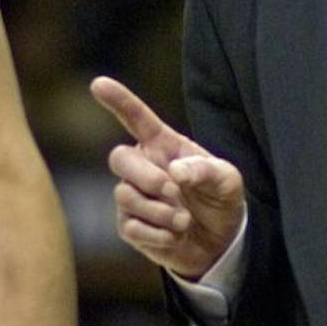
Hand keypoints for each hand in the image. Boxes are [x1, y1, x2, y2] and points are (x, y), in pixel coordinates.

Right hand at [90, 75, 244, 279]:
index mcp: (163, 145)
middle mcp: (142, 166)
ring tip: (184, 220)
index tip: (98, 83)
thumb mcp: (228, 181)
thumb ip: (206, 171)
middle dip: (146, 177)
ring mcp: (132, 196)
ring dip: (159, 211)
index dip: (118, 100)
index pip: (136, 117)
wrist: (220, 242)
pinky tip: (175, 235)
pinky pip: (130, 227)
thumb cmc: (220, 199)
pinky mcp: (129, 226)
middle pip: (119, 158)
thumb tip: (176, 171)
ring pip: (124, 195)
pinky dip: (157, 234)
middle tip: (175, 192)